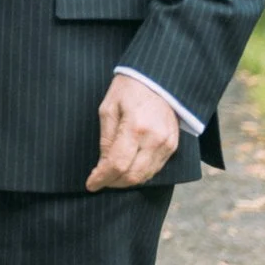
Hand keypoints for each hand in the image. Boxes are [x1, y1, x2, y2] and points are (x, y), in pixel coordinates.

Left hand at [85, 73, 180, 191]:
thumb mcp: (108, 109)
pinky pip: (156, 168)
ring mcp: (167, 144)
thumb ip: (106, 138)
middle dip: (113, 183)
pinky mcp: (173, 145)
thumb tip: (103, 165)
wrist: (157, 80)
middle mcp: (155, 139)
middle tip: (99, 181)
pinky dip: (140, 174)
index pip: (117, 163)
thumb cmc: (128, 90)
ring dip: (127, 181)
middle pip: (133, 175)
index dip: (102, 177)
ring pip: (146, 175)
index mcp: (135, 127)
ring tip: (111, 177)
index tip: (91, 184)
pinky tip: (128, 170)